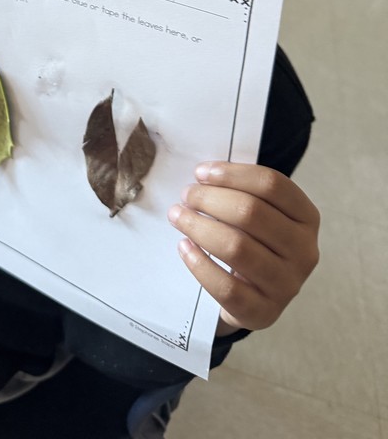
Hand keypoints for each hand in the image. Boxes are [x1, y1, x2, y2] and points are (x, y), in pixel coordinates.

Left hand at [168, 162, 319, 334]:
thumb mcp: (259, 216)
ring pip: (237, 248)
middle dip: (210, 199)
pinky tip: (184, 247)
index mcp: (307, 218)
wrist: (256, 299)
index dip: (232, 174)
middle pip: (252, 213)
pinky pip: (227, 287)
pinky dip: (200, 264)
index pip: (272, 185)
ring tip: (178, 216)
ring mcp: (287, 284)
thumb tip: (203, 175)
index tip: (200, 172)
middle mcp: (304, 251)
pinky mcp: (264, 312)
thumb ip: (240, 193)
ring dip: (200, 227)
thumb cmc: (254, 243)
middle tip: (186, 196)